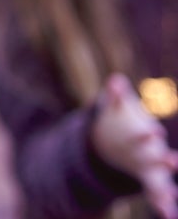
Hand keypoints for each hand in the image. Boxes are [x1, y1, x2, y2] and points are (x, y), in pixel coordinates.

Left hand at [92, 74, 177, 218]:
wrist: (127, 141)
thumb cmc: (125, 122)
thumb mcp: (118, 106)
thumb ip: (117, 94)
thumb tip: (115, 81)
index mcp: (144, 134)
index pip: (148, 132)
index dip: (150, 132)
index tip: (155, 131)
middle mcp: (153, 152)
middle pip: (159, 155)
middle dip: (166, 158)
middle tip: (174, 160)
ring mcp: (153, 169)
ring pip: (162, 179)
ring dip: (167, 186)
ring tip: (172, 196)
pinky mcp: (150, 182)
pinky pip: (156, 195)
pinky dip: (164, 205)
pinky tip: (169, 216)